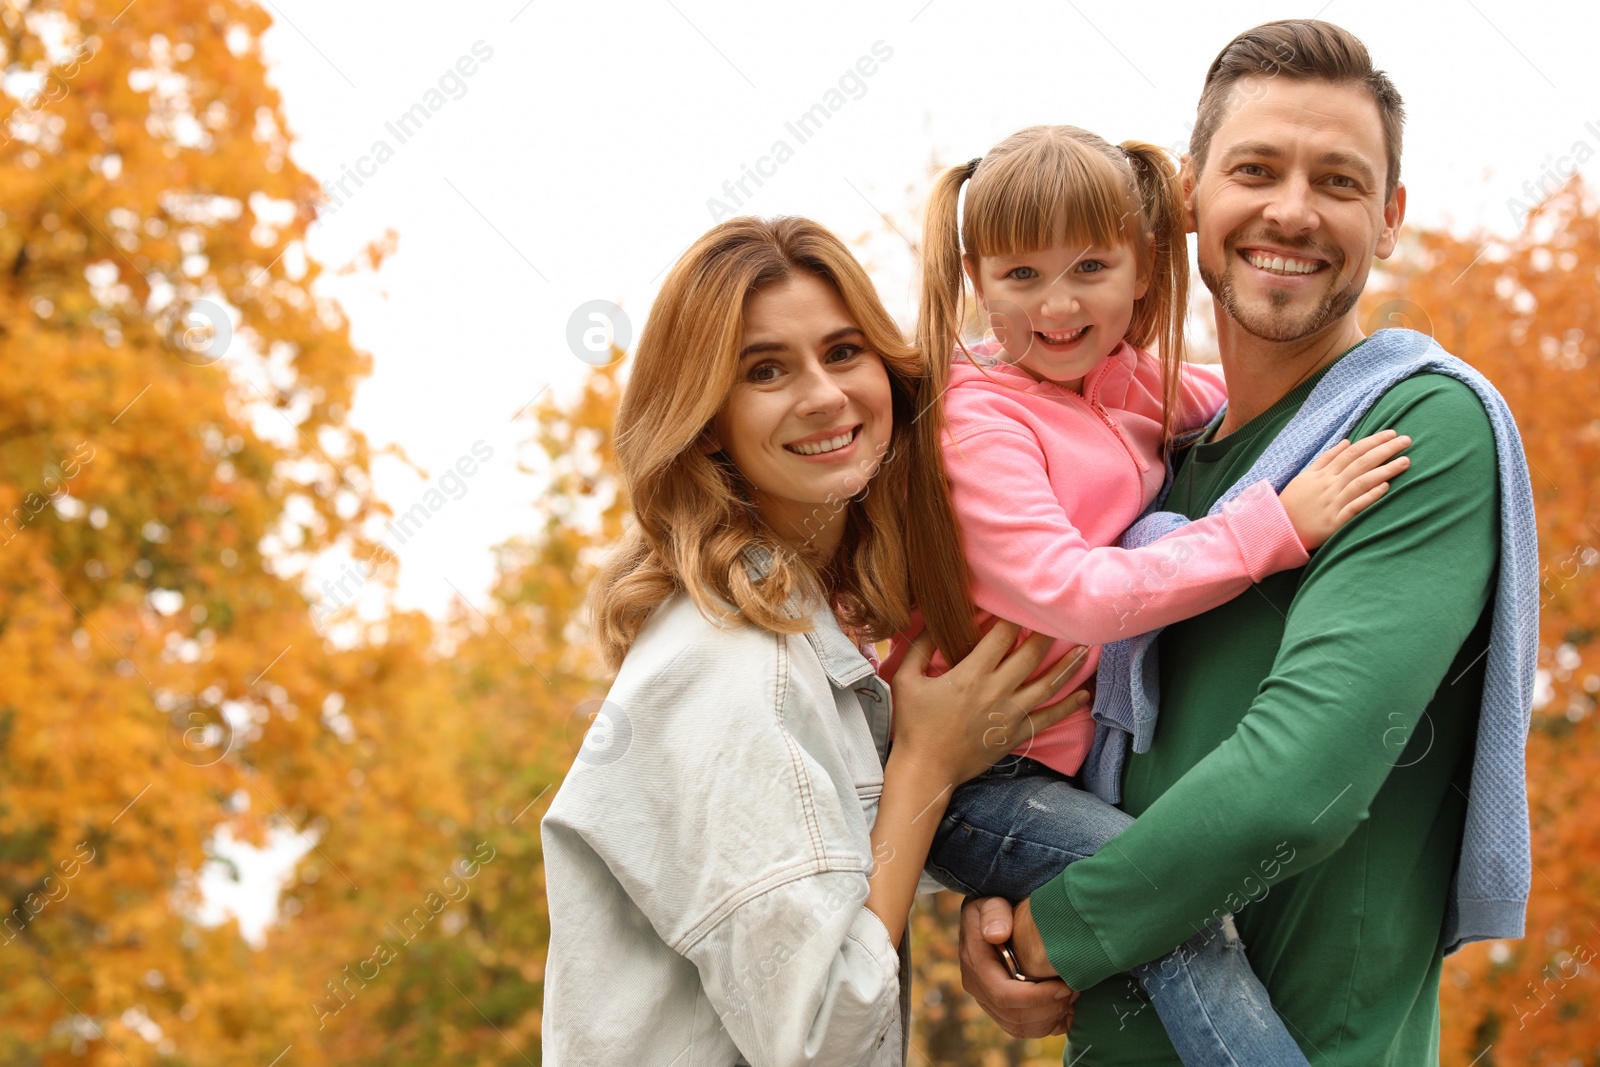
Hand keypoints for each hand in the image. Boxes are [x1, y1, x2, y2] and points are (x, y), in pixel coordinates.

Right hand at [890, 620, 1089, 788]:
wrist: (926, 769)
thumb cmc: (913, 724)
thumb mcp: (906, 679)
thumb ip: (919, 647)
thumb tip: (933, 621)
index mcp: (970, 674)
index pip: (1001, 636)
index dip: (1012, 617)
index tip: (1021, 605)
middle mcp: (996, 691)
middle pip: (1030, 655)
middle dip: (1047, 634)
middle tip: (1061, 618)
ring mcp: (1010, 714)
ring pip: (1048, 685)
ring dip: (1068, 665)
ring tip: (1086, 648)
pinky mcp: (1016, 735)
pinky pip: (1049, 718)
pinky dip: (1068, 706)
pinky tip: (1083, 695)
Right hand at [959, 896, 1076, 1037]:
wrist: (987, 919)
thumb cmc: (993, 908)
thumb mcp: (991, 903)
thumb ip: (994, 914)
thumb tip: (996, 935)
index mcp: (975, 964)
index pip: (1004, 995)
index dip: (1037, 998)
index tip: (1065, 986)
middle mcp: (977, 987)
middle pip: (1014, 1017)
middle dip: (1049, 1009)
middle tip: (1074, 990)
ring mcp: (987, 1001)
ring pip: (1019, 1028)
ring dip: (1050, 1019)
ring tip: (1071, 997)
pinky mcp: (1000, 1009)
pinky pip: (1023, 1030)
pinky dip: (1047, 1025)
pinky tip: (1064, 1010)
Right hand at [1278, 429, 1411, 549]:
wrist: (1278, 529)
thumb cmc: (1293, 502)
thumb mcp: (1305, 476)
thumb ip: (1326, 459)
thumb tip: (1347, 442)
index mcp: (1323, 474)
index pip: (1352, 452)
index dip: (1373, 441)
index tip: (1392, 433)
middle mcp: (1329, 486)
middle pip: (1360, 463)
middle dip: (1384, 450)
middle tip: (1406, 440)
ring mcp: (1332, 504)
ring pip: (1360, 483)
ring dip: (1384, 471)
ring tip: (1405, 461)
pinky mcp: (1334, 523)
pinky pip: (1354, 508)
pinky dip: (1369, 497)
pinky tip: (1385, 488)